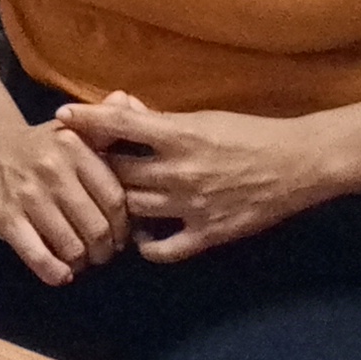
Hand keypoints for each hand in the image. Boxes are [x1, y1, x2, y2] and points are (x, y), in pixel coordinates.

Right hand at [0, 115, 127, 285]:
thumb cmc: (44, 144)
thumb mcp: (75, 128)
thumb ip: (105, 121)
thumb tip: (127, 100)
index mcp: (75, 149)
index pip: (115, 200)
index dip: (124, 227)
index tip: (121, 236)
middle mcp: (53, 171)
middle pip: (96, 228)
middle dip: (105, 250)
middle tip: (103, 254)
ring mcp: (28, 196)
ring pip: (71, 246)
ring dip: (82, 262)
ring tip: (82, 261)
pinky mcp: (5, 218)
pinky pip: (37, 256)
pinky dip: (54, 272)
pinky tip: (62, 273)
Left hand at [54, 92, 329, 260]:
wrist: (298, 164)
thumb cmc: (250, 133)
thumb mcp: (205, 118)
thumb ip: (163, 121)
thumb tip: (124, 110)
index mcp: (180, 135)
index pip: (120, 124)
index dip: (87, 119)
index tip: (62, 117)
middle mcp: (179, 171)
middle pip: (116, 172)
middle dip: (95, 167)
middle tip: (82, 166)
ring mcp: (191, 206)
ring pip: (132, 209)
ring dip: (117, 206)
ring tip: (109, 202)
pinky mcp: (207, 234)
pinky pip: (162, 248)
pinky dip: (145, 245)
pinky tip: (141, 236)